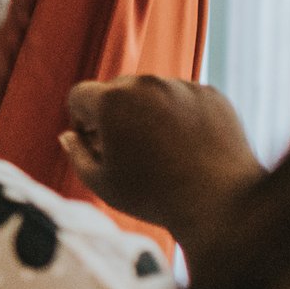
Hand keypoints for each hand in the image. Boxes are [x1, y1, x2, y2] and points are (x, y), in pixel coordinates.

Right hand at [62, 74, 263, 255]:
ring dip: (148, 113)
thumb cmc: (154, 197)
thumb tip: (68, 136)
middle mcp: (146, 84)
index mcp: (112, 100)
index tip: (93, 142)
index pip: (80, 96)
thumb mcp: (101, 183)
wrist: (220, 204)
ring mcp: (182, 87)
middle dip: (114, 114)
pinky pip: (184, 99)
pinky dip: (180, 116)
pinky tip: (187, 147)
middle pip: (116, 90)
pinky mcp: (211, 95)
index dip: (80, 120)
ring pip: (152, 93)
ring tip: (161, 151)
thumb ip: (76, 154)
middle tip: (126, 149)